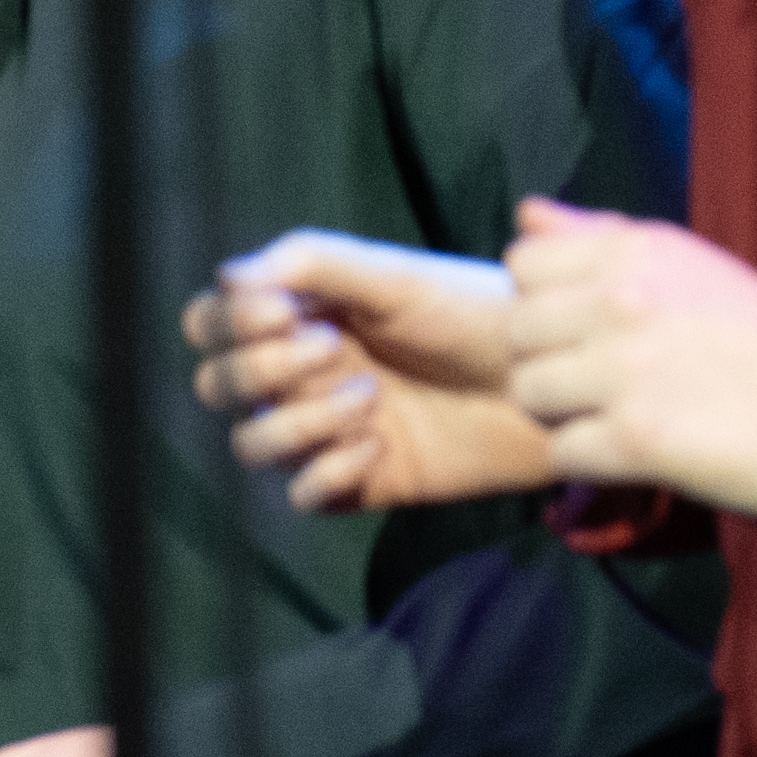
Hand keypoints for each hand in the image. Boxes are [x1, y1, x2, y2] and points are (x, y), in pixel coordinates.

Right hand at [193, 234, 557, 516]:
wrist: (547, 383)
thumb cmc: (476, 313)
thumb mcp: (395, 275)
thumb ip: (310, 262)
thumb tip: (227, 277)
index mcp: (300, 315)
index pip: (210, 323)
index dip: (228, 322)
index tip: (284, 310)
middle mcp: (302, 374)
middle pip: (216, 386)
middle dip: (260, 369)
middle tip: (332, 348)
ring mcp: (327, 430)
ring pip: (251, 444)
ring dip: (297, 421)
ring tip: (367, 399)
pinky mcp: (360, 481)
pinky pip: (302, 494)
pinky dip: (330, 470)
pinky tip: (381, 443)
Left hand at [501, 200, 756, 527]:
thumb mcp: (693, 268)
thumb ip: (600, 239)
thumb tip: (524, 213)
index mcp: (639, 248)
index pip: (523, 265)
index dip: (547, 305)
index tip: (591, 330)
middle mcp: (624, 297)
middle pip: (516, 334)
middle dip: (551, 364)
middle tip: (609, 386)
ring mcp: (626, 368)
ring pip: (530, 394)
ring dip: (567, 417)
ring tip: (625, 420)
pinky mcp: (636, 438)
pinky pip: (562, 454)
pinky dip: (593, 466)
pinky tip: (641, 457)